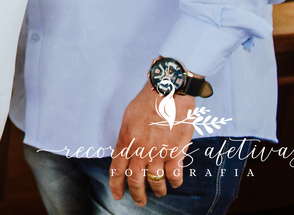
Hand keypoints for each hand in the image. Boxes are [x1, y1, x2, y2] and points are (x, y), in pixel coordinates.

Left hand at [109, 81, 194, 205]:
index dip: (116, 185)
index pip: (117, 169)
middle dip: (137, 194)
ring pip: (155, 181)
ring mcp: (158, 153)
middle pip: (135, 180)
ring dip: (158, 190)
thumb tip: (127, 151)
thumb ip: (127, 137)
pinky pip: (175, 175)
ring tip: (159, 193)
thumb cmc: (147, 100)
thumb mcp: (128, 118)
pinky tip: (174, 182)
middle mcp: (140, 150)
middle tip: (139, 202)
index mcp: (126, 140)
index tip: (118, 195)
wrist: (169, 91)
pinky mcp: (176, 152)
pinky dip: (175, 182)